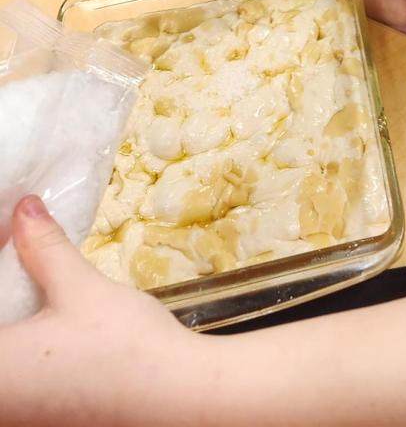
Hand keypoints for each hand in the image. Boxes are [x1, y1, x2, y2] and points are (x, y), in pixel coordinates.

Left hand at [0, 196, 201, 426]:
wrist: (178, 399)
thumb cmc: (124, 346)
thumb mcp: (81, 289)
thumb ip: (44, 250)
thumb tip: (23, 210)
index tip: (10, 235)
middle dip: (5, 287)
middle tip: (23, 251)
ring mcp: (20, 415)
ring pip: (5, 354)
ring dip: (16, 316)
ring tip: (37, 280)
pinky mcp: (41, 418)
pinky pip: (18, 375)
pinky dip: (26, 345)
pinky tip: (48, 321)